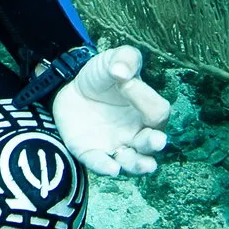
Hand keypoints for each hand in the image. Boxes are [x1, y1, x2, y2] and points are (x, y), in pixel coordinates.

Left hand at [50, 45, 171, 177]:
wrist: (70, 88)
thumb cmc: (101, 76)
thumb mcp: (112, 60)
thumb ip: (124, 59)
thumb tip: (122, 72)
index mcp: (147, 111)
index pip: (157, 111)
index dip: (145, 98)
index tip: (126, 82)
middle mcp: (137, 133)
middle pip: (151, 143)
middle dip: (154, 143)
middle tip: (157, 140)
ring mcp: (116, 145)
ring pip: (132, 162)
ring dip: (139, 165)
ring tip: (146, 165)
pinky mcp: (92, 153)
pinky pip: (101, 163)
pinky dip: (106, 167)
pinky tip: (111, 168)